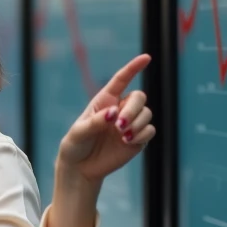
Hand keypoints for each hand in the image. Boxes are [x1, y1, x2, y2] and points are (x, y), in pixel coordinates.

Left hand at [57, 54, 155, 182]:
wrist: (81, 168)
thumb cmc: (75, 145)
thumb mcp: (79, 132)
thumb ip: (95, 122)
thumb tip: (114, 114)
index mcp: (105, 100)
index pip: (121, 79)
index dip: (133, 67)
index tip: (146, 58)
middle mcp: (120, 109)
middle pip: (139, 97)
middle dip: (133, 109)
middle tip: (120, 125)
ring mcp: (130, 124)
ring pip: (147, 113)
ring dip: (137, 123)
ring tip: (122, 136)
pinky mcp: (137, 139)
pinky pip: (150, 130)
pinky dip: (142, 134)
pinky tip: (128, 141)